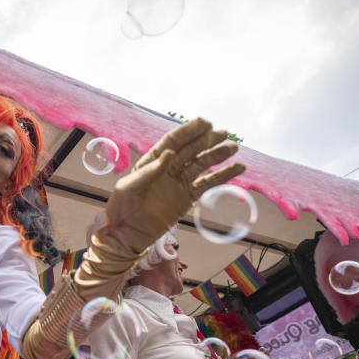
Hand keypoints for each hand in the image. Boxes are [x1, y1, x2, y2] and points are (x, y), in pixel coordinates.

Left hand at [103, 118, 242, 254]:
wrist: (126, 235)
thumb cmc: (120, 209)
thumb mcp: (127, 188)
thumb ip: (149, 172)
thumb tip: (170, 154)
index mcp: (152, 161)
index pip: (173, 142)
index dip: (188, 132)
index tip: (204, 123)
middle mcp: (168, 169)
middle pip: (191, 150)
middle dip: (207, 140)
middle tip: (224, 133)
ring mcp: (179, 183)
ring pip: (202, 165)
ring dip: (218, 155)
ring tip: (233, 147)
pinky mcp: (188, 198)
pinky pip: (207, 185)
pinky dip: (223, 176)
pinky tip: (238, 168)